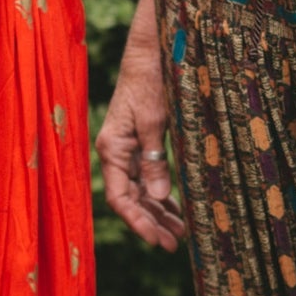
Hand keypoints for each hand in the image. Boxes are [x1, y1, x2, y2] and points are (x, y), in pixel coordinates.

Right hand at [96, 0, 184, 250]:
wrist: (151, 50)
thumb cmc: (151, 80)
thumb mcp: (155, 120)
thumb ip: (156, 160)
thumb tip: (160, 198)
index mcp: (113, 149)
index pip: (121, 198)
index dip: (139, 222)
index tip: (159, 240)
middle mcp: (118, 153)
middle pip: (132, 200)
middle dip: (152, 224)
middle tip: (175, 245)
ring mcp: (130, 150)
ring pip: (142, 192)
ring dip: (159, 213)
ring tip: (181, 233)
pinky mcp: (143, 144)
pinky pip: (150, 178)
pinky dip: (162, 195)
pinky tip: (177, 209)